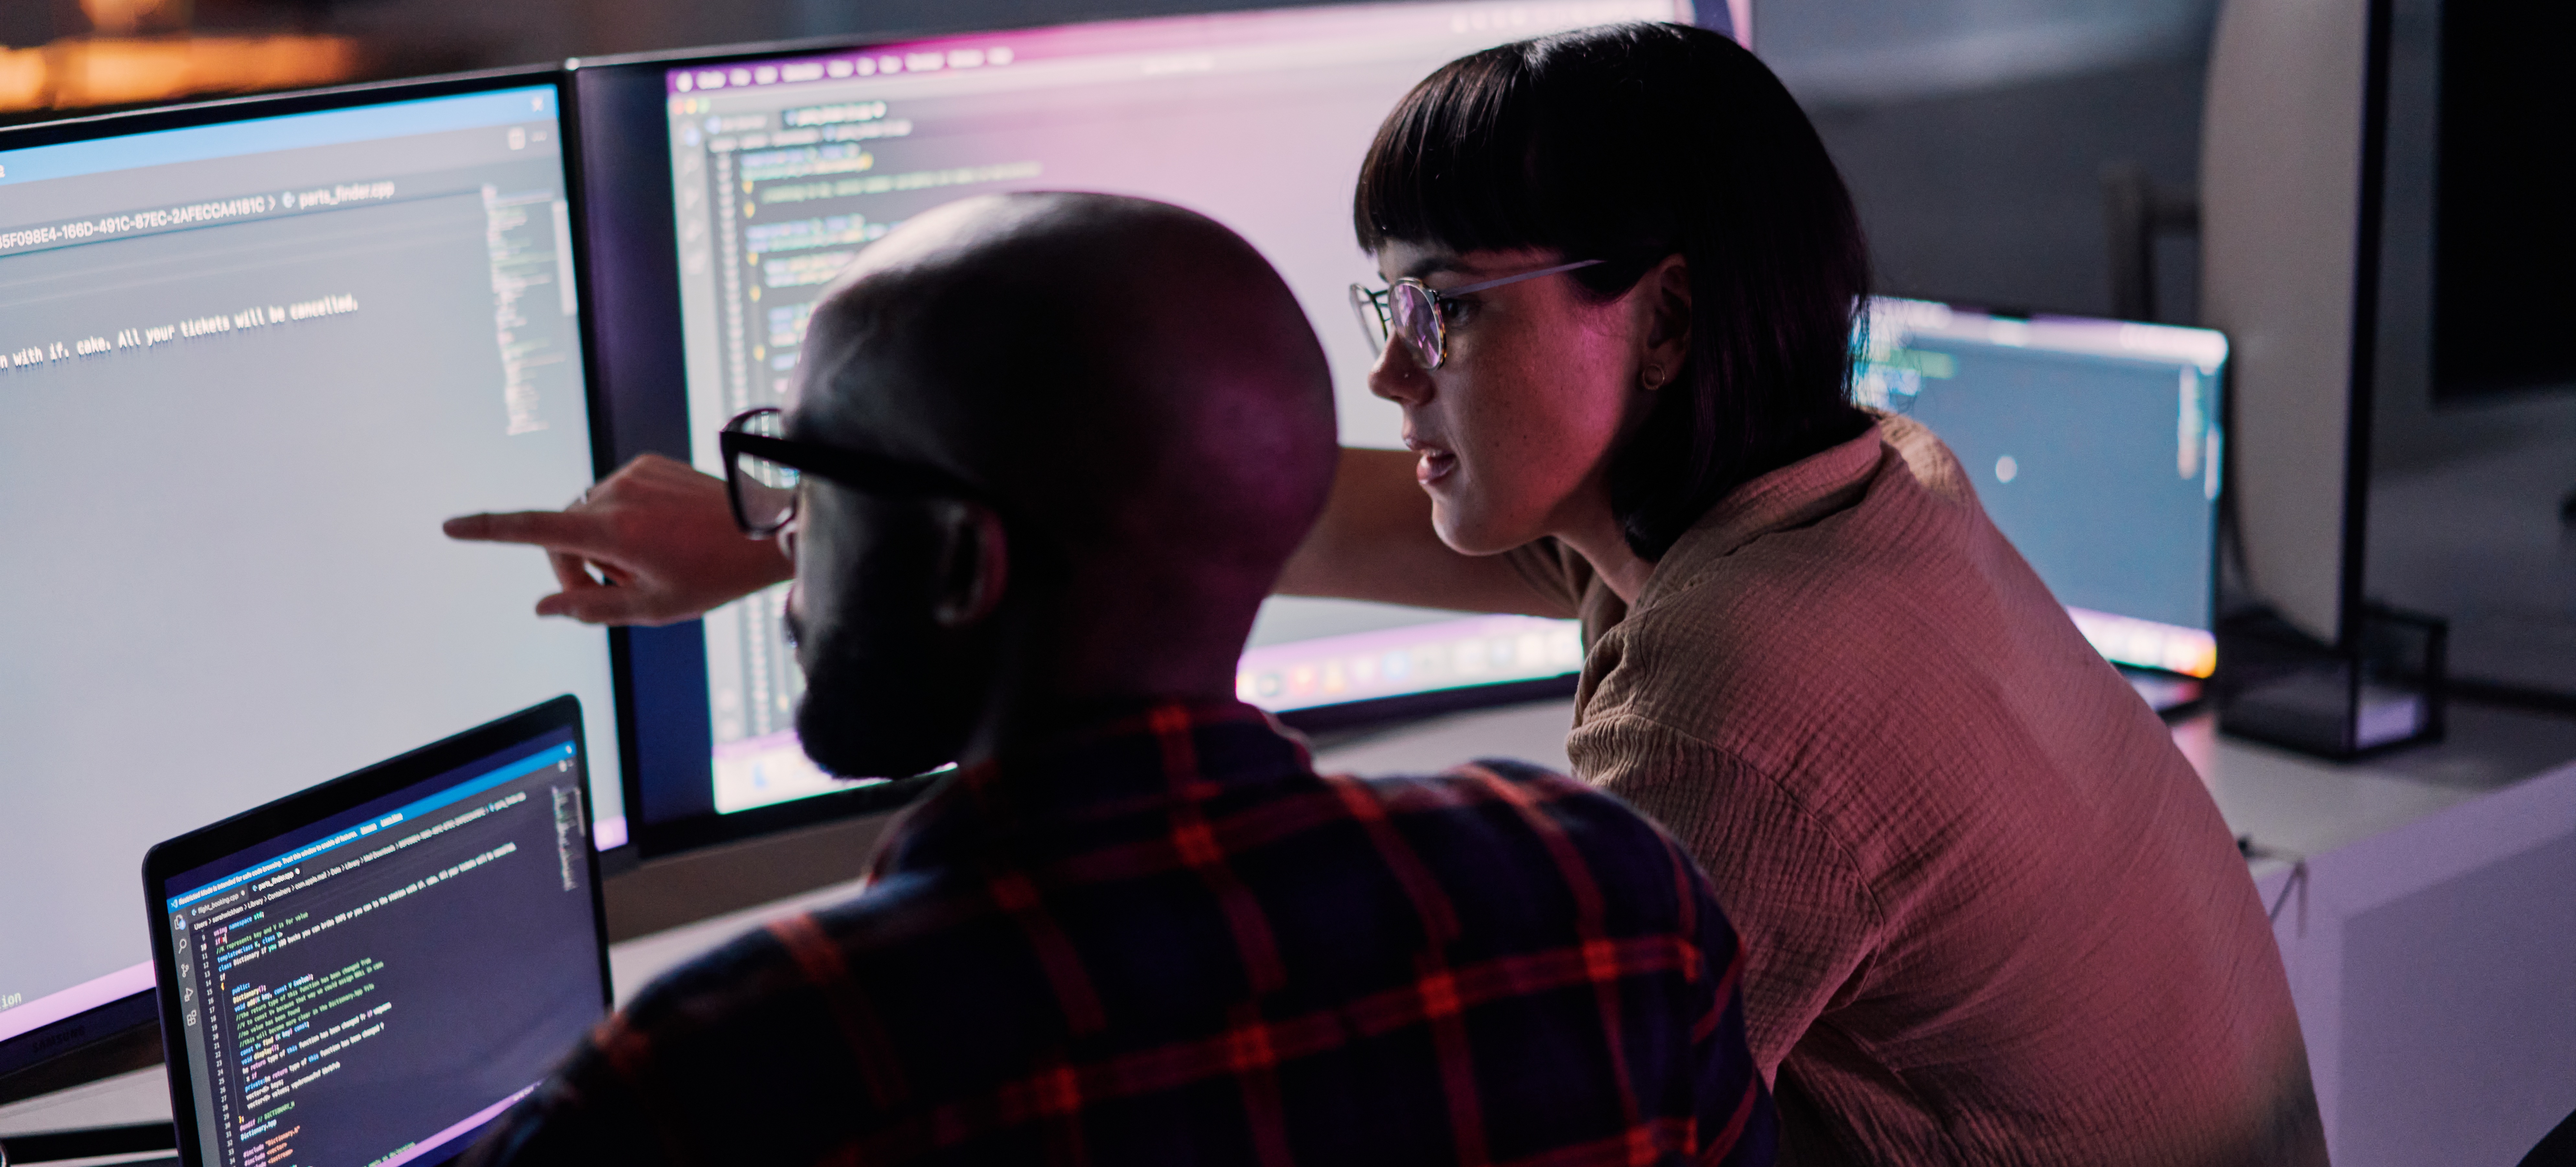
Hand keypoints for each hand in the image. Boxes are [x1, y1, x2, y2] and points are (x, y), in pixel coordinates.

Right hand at [444, 453, 793, 624]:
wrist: (767, 530)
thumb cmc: (716, 574)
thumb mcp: (653, 607)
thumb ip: (592, 608)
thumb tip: (545, 606)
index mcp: (612, 531)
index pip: (532, 529)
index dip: (487, 530)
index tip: (452, 528)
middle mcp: (616, 494)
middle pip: (561, 533)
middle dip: (574, 566)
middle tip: (612, 593)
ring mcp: (634, 475)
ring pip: (588, 515)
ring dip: (601, 544)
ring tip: (646, 566)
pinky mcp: (650, 464)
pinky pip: (616, 496)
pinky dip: (623, 520)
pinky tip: (659, 537)